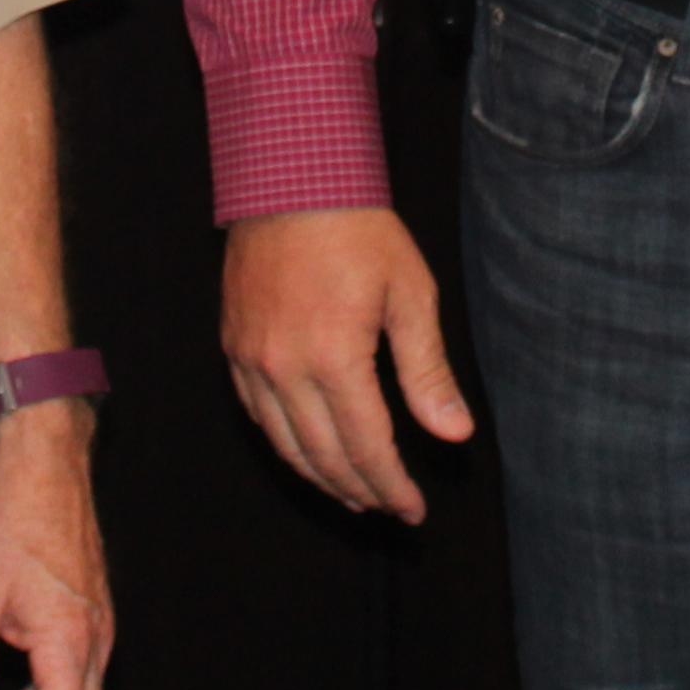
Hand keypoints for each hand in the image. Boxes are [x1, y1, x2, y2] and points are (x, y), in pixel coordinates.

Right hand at [221, 207, 471, 521]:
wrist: (290, 178)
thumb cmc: (359, 230)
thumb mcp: (410, 295)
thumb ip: (428, 372)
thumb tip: (455, 436)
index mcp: (333, 358)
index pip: (366, 448)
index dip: (392, 487)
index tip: (414, 510)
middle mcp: (284, 368)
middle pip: (323, 456)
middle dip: (360, 492)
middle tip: (389, 509)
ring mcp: (251, 359)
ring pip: (285, 444)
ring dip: (321, 478)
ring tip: (353, 495)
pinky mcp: (234, 345)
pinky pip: (257, 415)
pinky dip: (285, 444)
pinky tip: (308, 451)